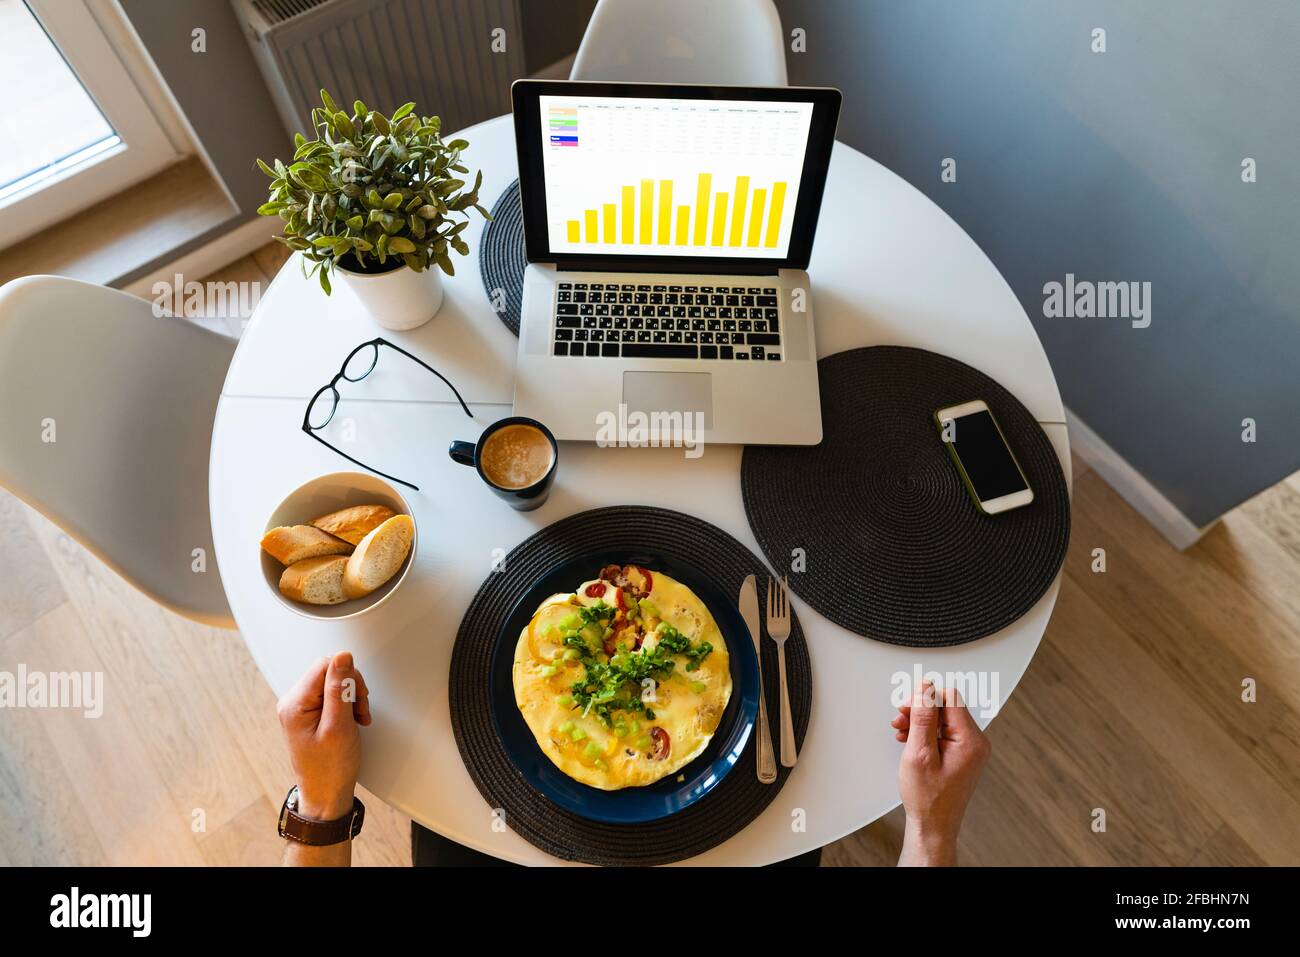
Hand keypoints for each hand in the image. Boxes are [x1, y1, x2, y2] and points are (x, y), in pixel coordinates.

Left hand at [277, 651, 371, 820]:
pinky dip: (347, 704)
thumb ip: (339, 690)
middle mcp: (293, 702)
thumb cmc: (330, 768)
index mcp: (294, 704)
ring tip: (358, 718)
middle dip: (351, 688)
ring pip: (333, 682)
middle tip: (359, 711)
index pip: (325, 666)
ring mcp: (301, 707)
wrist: (326, 794)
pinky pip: (332, 695)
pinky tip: (353, 719)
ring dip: (351, 697)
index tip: (358, 698)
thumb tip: (342, 657)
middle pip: (329, 672)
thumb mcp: (339, 727)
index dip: (348, 678)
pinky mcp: (310, 713)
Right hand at [891, 682, 989, 865]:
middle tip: (901, 719)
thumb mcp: (919, 753)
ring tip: (902, 731)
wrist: (933, 825)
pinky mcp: (961, 755)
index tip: (907, 706)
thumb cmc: (928, 798)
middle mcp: (975, 743)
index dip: (925, 697)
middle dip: (920, 709)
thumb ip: (923, 717)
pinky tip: (910, 739)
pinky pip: (943, 732)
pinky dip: (925, 732)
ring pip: (942, 719)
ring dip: (920, 721)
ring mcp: (969, 749)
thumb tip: (926, 689)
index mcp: (971, 741)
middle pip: (946, 707)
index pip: (950, 698)